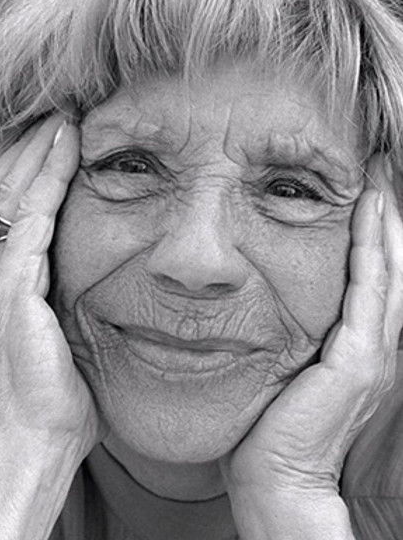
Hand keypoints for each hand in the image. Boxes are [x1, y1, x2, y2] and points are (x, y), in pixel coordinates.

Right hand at [0, 116, 99, 453]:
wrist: (30, 437)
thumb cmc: (50, 396)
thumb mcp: (61, 337)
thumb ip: (67, 301)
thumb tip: (101, 287)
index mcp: (5, 279)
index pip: (14, 211)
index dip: (33, 172)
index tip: (59, 142)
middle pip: (7, 191)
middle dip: (32, 150)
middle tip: (58, 114)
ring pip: (17, 194)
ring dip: (41, 152)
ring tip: (63, 117)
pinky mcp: (12, 283)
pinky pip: (33, 216)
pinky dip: (50, 178)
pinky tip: (68, 149)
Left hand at [221, 154, 402, 537]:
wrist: (276, 476)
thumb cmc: (272, 425)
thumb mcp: (288, 367)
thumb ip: (292, 334)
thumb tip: (262, 303)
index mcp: (359, 347)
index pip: (374, 281)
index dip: (375, 239)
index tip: (364, 199)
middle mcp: (376, 345)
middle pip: (390, 269)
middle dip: (387, 222)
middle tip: (380, 176)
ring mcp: (372, 351)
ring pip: (388, 272)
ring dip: (386, 226)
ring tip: (380, 183)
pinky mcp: (358, 358)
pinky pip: (370, 290)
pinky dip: (372, 250)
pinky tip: (370, 216)